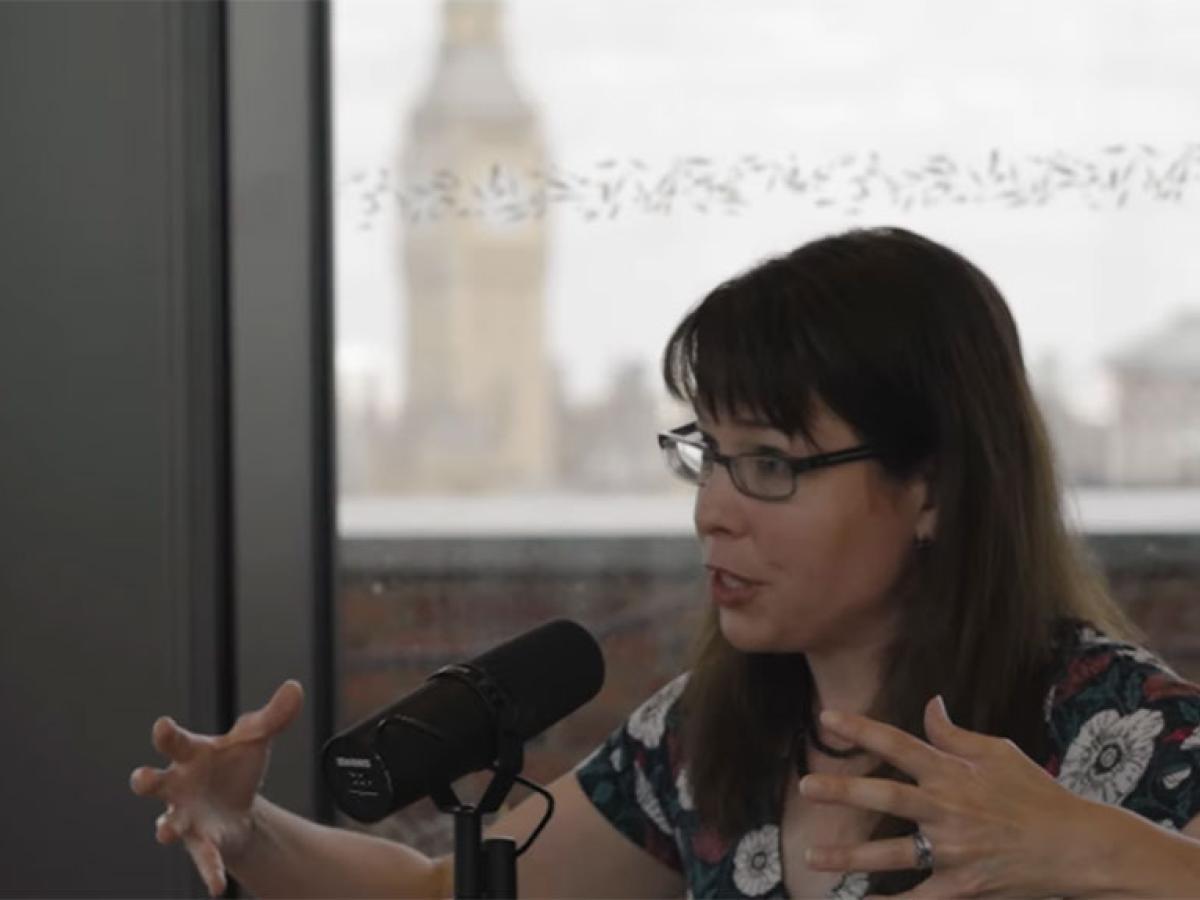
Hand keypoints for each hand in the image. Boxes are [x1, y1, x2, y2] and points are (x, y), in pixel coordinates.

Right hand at [129, 680, 303, 896]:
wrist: (239, 803)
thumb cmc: (233, 765)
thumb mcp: (255, 738)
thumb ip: (273, 715)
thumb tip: (294, 687)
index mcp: (191, 755)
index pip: (175, 741)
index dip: (167, 733)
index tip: (162, 726)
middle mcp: (179, 786)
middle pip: (155, 782)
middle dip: (145, 780)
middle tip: (141, 778)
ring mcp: (186, 816)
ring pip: (167, 824)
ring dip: (166, 828)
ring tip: (167, 832)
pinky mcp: (201, 842)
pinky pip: (203, 858)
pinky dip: (209, 871)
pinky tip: (217, 887)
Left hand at [798, 696, 1097, 897]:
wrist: (1078, 847)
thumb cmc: (1038, 794)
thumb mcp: (999, 753)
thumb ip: (954, 734)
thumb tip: (929, 704)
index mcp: (953, 772)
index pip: (898, 744)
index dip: (862, 730)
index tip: (826, 718)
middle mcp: (949, 809)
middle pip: (886, 796)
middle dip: (843, 791)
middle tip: (805, 786)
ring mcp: (955, 850)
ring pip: (892, 852)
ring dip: (849, 855)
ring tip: (812, 856)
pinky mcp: (964, 886)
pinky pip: (919, 899)